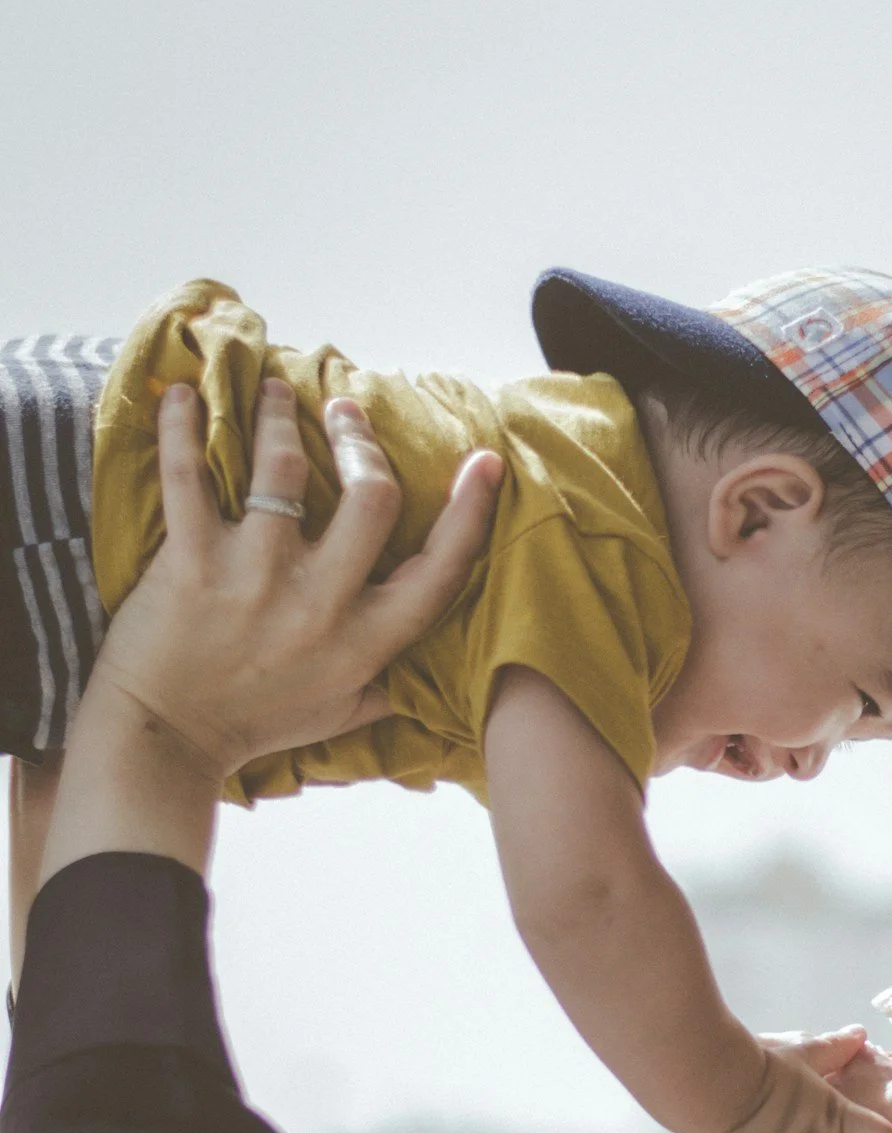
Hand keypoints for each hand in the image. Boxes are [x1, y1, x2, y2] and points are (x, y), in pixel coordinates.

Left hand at [85, 378, 502, 784]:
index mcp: (364, 641)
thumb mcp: (343, 714)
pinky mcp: (192, 561)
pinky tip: (183, 394)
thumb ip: (392, 683)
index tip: (484, 461)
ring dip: (279, 414)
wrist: (166, 740)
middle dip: (361, 439)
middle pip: (371, 496)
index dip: (470, 511)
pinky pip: (188, 474)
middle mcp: (319, 604)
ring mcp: (254, 578)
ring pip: (282, 465)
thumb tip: (440, 668)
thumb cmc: (256, 724)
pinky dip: (182, 425)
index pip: (439, 570)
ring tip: (275, 392)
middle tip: (344, 411)